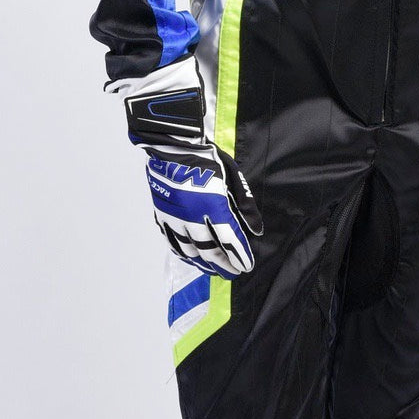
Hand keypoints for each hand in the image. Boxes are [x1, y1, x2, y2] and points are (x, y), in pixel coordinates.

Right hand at [145, 140, 262, 278]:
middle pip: (210, 250)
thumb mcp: (233, 176)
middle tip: (234, 272)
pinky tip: (193, 257)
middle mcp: (192, 217)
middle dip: (224, 264)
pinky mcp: (163, 217)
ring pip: (190, 251)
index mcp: (212, 205)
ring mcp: (175, 218)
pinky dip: (185, 254)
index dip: (239, 255)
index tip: (246, 266)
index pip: (230, 239)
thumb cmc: (206, 158)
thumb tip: (255, 230)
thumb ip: (244, 204)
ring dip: (205, 263)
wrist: (172, 146)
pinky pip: (173, 243)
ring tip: (215, 269)